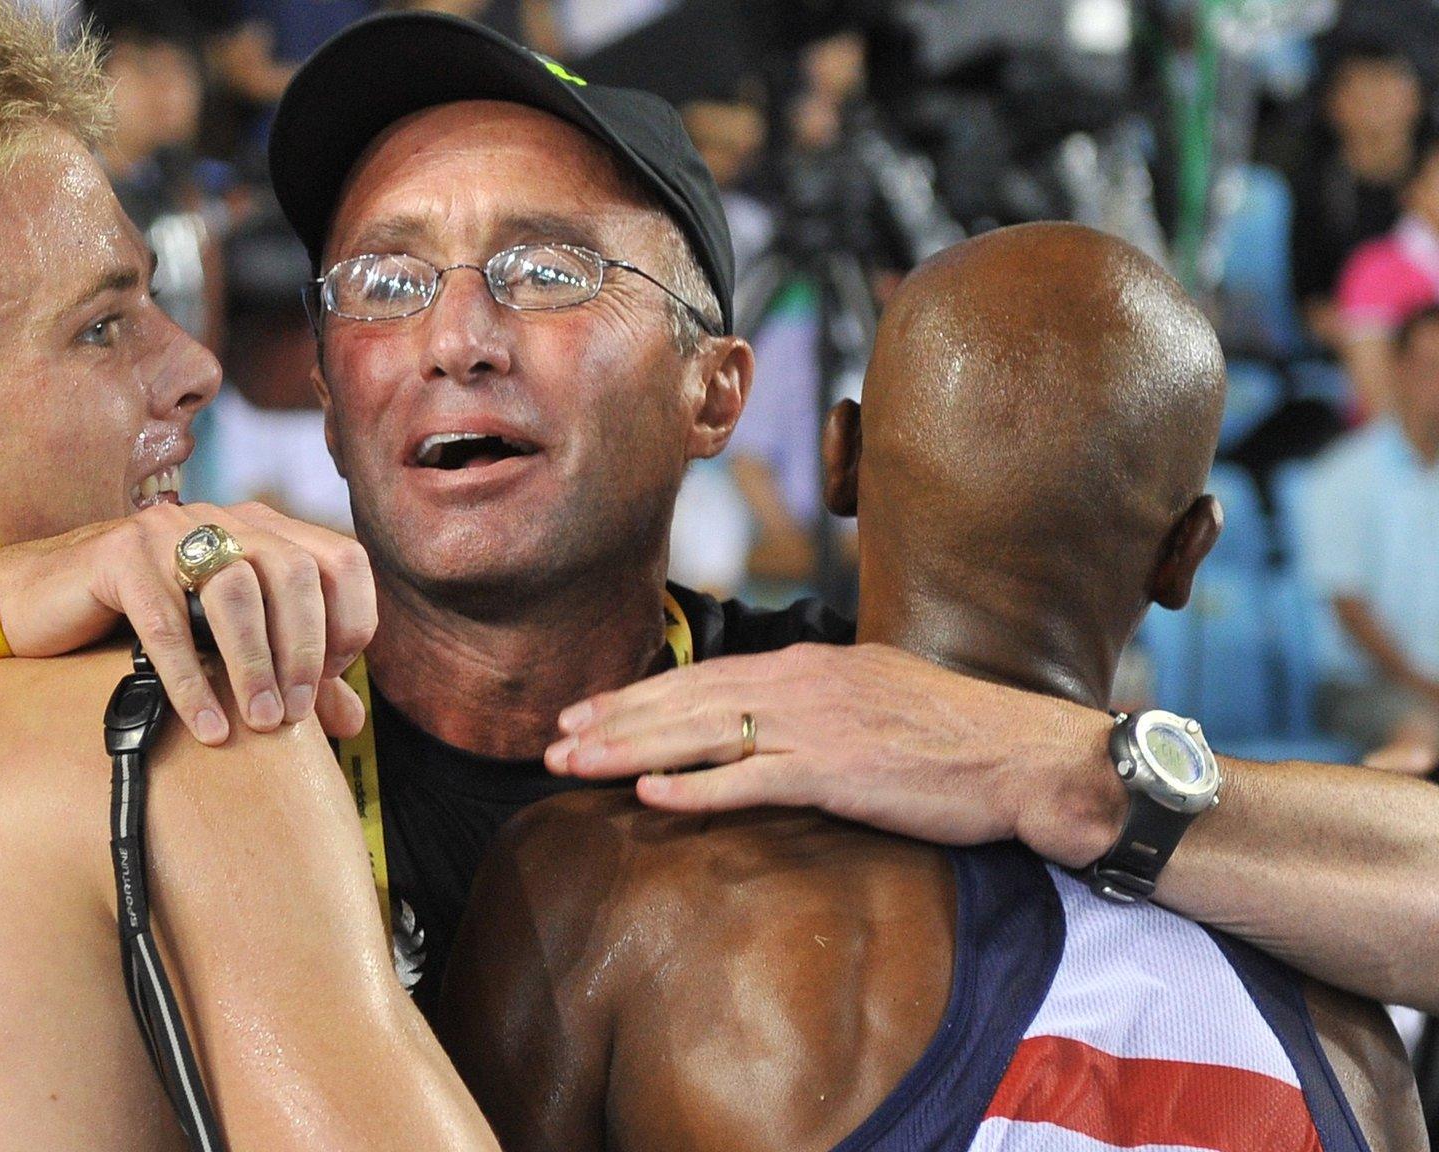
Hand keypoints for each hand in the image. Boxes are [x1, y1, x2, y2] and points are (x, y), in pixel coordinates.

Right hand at [0, 502, 374, 744]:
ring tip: (259, 724)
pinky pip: (166, 622)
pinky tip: (207, 728)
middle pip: (295, 572)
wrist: (31, 603)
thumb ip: (287, 675)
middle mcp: (220, 518)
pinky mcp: (117, 555)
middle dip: (304, 650)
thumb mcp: (221, 648)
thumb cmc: (136, 625)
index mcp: (260, 529)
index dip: (349, 622)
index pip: (341, 561)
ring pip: (235, 590)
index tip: (327, 682)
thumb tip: (353, 721)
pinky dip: (191, 681)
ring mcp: (167, 531)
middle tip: (293, 715)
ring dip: (254, 665)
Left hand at [546, 643, 1123, 867]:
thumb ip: (818, 700)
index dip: (638, 694)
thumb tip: (769, 716)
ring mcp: (820, 725)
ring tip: (572, 762)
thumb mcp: (877, 695)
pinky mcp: (841, 770)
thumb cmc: (960, 734)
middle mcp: (804, 683)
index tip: (584, 709)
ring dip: (630, 750)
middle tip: (552, 738)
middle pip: (687, 700)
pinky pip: (754, 778)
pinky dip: (698, 787)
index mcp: (810, 664)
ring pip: (703, 734)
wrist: (1029, 755)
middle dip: (614, 719)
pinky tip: (649, 796)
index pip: (704, 676)